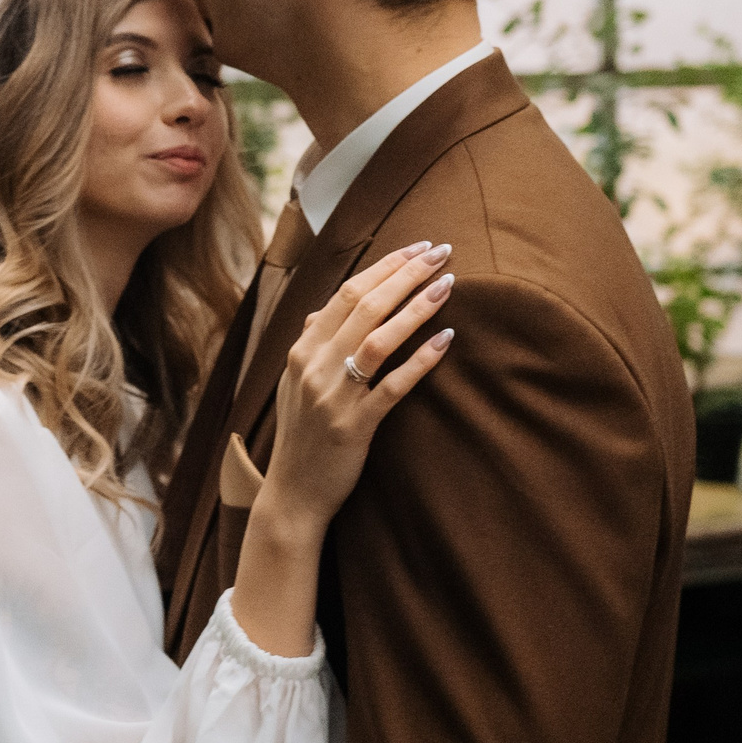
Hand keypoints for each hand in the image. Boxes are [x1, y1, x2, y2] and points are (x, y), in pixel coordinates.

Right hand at [263, 240, 456, 535]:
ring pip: (379, 339)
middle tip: (442, 252)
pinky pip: (393, 387)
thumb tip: (320, 312)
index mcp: (302, 351)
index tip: (417, 248)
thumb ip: (309, 345)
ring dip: (416, 307)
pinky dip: (420, 360)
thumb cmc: (300, 437)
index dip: (384, 267)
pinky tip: (446, 340)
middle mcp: (314, 366)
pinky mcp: (355, 426)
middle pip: (365, 306)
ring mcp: (334, 396)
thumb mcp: (294, 385)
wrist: (293, 494)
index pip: (346, 294)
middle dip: (406, 274)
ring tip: (448, 285)